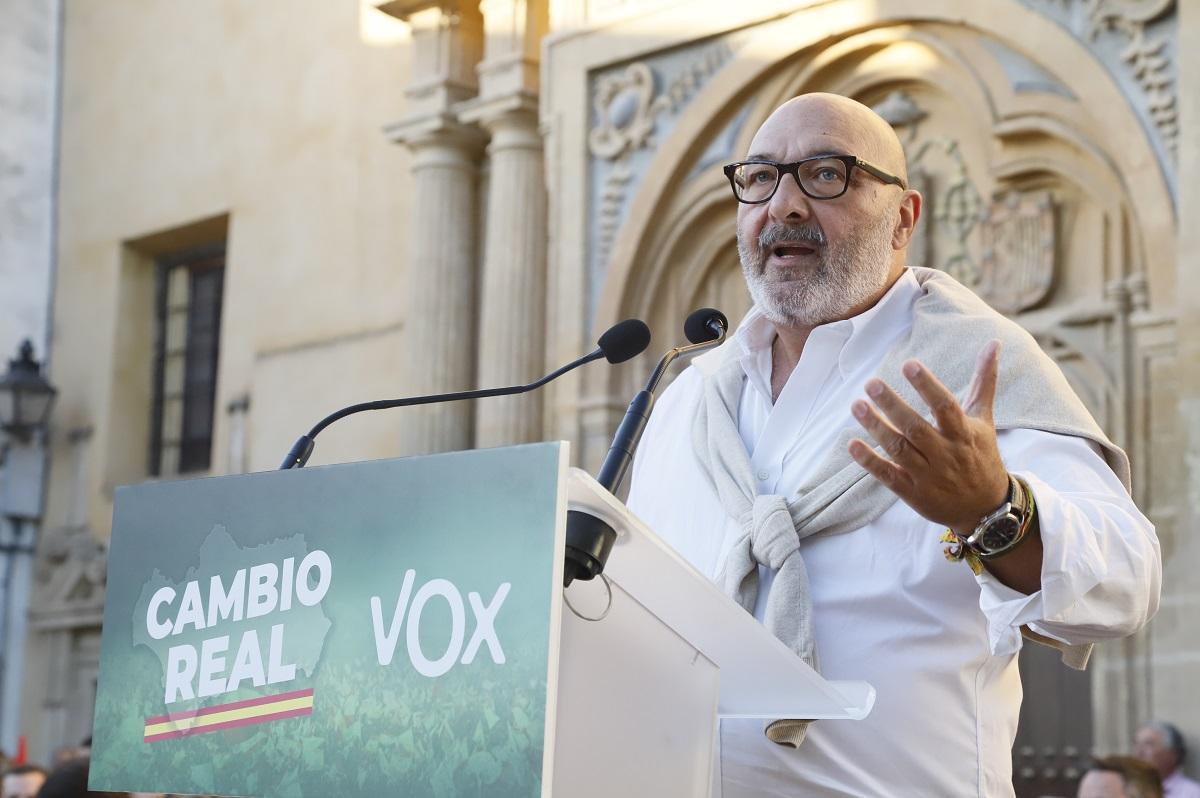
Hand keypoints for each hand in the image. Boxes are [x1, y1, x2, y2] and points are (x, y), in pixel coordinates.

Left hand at [847, 340, 1009, 534]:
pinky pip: (888, 476)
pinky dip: (870, 462)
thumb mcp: (984, 419)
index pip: (945, 406)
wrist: (985, 508)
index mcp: (963, 433)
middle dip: (892, 405)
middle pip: (916, 428)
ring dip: (876, 428)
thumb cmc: (980, 455)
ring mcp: (928, 475)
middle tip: (871, 383)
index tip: (908, 365)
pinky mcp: (913, 493)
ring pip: (899, 450)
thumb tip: (993, 342)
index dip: (927, 386)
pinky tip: (852, 444)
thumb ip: (983, 381)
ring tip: (856, 405)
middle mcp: (945, 454)